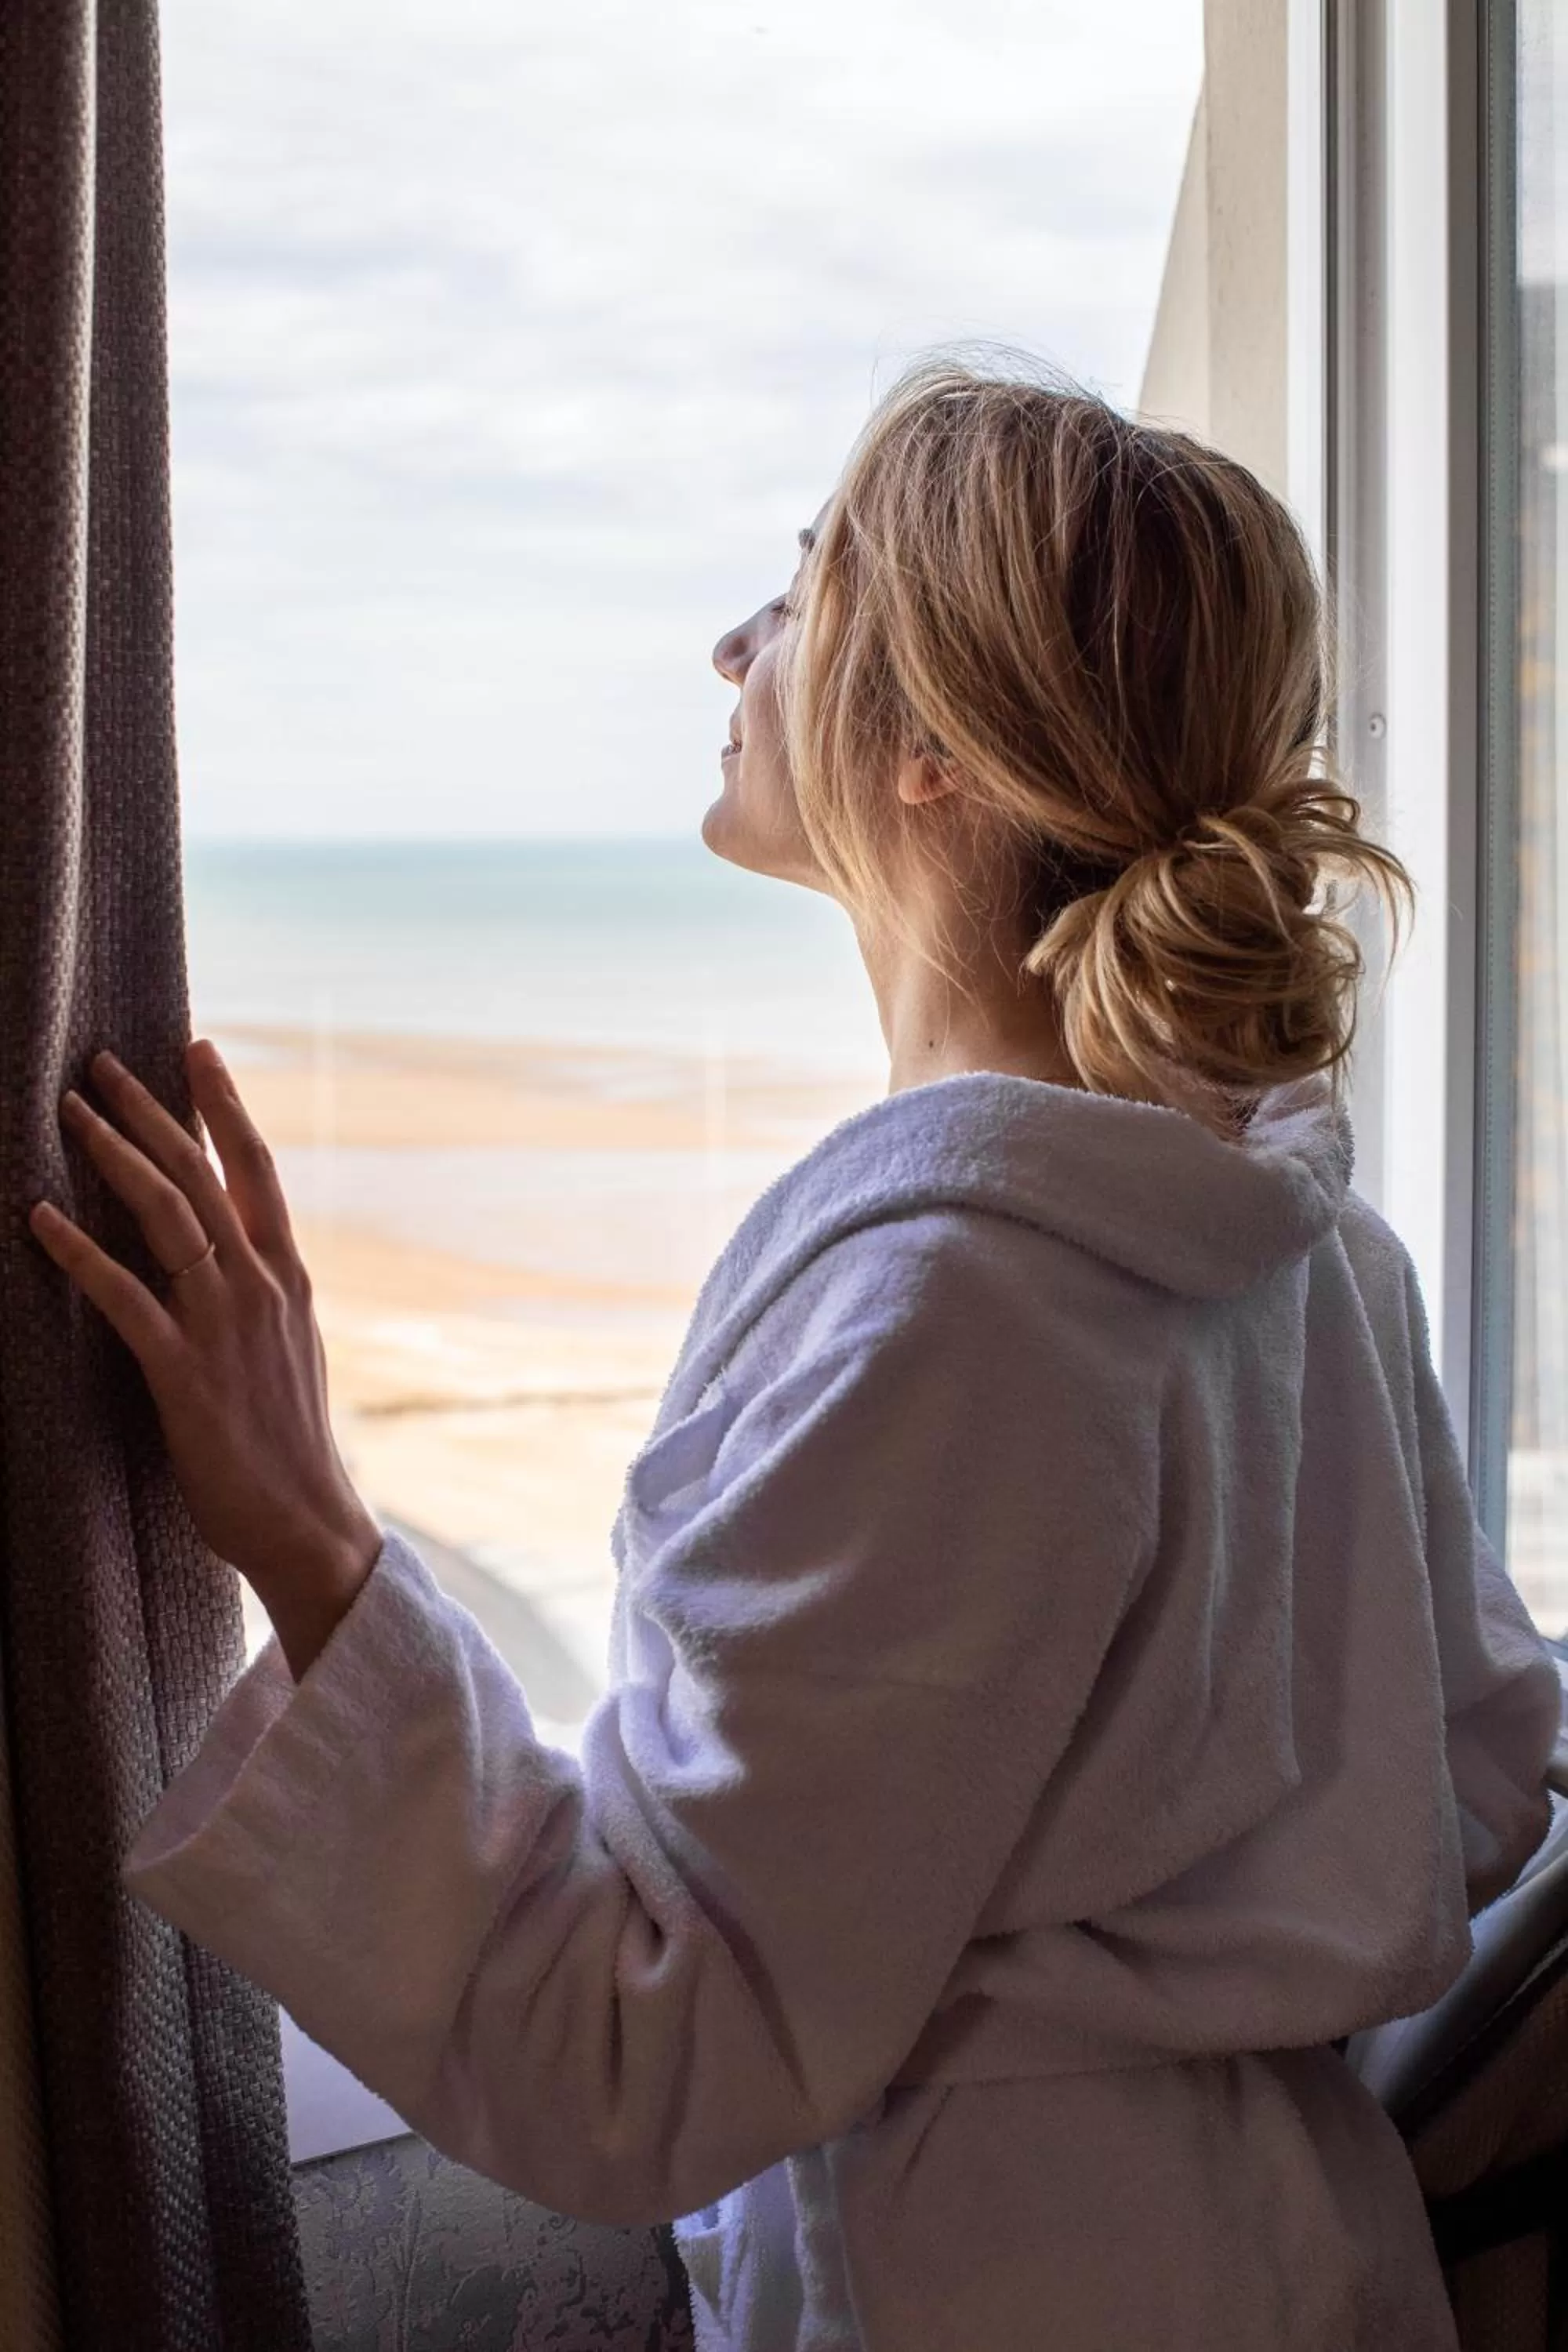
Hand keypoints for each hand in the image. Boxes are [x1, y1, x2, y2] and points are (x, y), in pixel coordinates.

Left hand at [30, 1039, 382, 1679]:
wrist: (310, 1525)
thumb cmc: (290, 1449)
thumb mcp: (291, 1352)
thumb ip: (264, 1299)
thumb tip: (238, 1261)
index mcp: (288, 1277)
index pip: (256, 1169)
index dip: (224, 1105)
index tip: (196, 1050)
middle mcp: (261, 1285)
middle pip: (203, 1174)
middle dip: (153, 1111)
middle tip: (103, 1063)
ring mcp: (224, 1325)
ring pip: (168, 1215)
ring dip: (115, 1156)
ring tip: (71, 1113)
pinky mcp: (184, 1372)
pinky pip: (124, 1297)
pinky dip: (79, 1252)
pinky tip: (38, 1219)